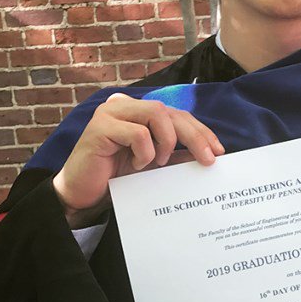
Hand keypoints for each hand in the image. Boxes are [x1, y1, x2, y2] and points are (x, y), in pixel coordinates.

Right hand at [52, 94, 223, 227]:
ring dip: (167, 141)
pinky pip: (138, 133)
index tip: (218, 151)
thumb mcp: (153, 165)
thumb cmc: (116, 178)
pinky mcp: (100, 126)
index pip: (177, 113)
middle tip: (209, 159)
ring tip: (160, 162)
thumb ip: (176, 155)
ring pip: (157, 114)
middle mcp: (125, 105)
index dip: (200, 130)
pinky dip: (145, 152)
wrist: (82, 196)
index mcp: (138, 111)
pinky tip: (137, 165)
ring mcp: (111, 112)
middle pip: (171, 112)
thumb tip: (209, 154)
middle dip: (195, 135)